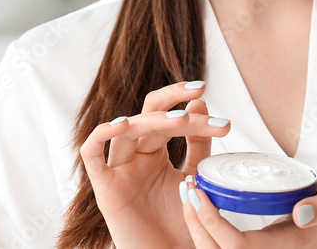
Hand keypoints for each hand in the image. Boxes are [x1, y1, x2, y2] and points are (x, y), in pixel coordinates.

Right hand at [80, 80, 231, 248]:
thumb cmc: (179, 225)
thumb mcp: (196, 180)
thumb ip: (198, 145)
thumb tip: (199, 104)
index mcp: (154, 151)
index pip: (171, 118)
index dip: (195, 113)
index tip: (225, 122)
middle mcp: (135, 155)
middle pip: (149, 114)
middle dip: (174, 99)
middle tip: (200, 91)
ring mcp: (119, 169)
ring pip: (127, 128)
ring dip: (153, 119)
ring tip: (181, 121)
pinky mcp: (104, 187)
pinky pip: (92, 153)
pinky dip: (103, 134)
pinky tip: (122, 123)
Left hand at [180, 170, 316, 247]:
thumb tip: (302, 213)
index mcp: (283, 246)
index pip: (236, 246)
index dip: (212, 222)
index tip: (199, 191)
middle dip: (195, 225)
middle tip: (187, 187)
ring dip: (196, 227)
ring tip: (189, 193)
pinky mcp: (256, 248)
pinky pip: (222, 247)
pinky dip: (205, 229)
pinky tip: (201, 204)